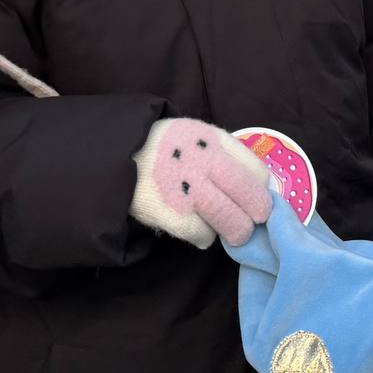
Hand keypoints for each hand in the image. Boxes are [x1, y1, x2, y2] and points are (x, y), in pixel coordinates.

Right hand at [131, 118, 273, 248]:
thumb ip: (222, 153)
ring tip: (228, 229)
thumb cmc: (160, 149)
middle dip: (255, 214)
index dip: (260, 190)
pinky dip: (204, 236)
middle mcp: (202, 161)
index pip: (256, 171)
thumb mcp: (193, 135)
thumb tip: (255, 185)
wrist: (111, 157)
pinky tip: (198, 230)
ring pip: (230, 220)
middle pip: (249, 197)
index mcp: (211, 138)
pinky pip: (202, 234)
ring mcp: (185, 188)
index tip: (256, 199)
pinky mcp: (168, 212)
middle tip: (251, 222)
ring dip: (233, 229)